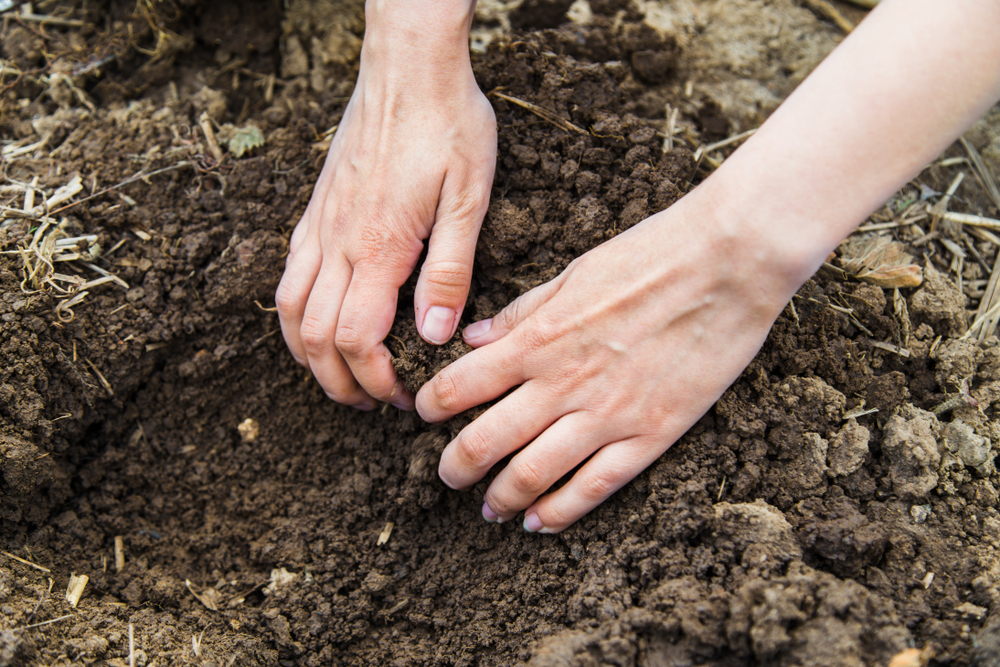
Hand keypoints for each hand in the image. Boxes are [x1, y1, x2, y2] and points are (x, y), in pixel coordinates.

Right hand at [276, 3, 495, 409]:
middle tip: (370, 403)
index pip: (358, 340)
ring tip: (340, 377)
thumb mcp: (470, 199)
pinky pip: (287, 275)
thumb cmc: (448, 126)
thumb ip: (450, 272)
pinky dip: (295, 315)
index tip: (402, 397)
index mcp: (379, 247)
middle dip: (339, 383)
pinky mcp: (315, 209)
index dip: (377, 380)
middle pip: (316, 338)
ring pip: (290, 311)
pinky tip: (316, 323)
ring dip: (309, 356)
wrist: (407, 65)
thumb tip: (433, 335)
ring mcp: (319, 225)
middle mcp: (337, 242)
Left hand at [416, 191, 799, 532]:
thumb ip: (520, 313)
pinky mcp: (650, 436)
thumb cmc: (650, 255)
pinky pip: (593, 488)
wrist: (728, 263)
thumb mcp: (572, 273)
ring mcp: (606, 416)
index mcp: (537, 339)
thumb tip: (471, 340)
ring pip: (532, 475)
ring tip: (488, 508)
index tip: (424, 416)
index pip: (458, 387)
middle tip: (447, 476)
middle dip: (454, 466)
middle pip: (484, 442)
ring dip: (499, 497)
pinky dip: (558, 512)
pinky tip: (538, 523)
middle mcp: (561, 384)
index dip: (430, 407)